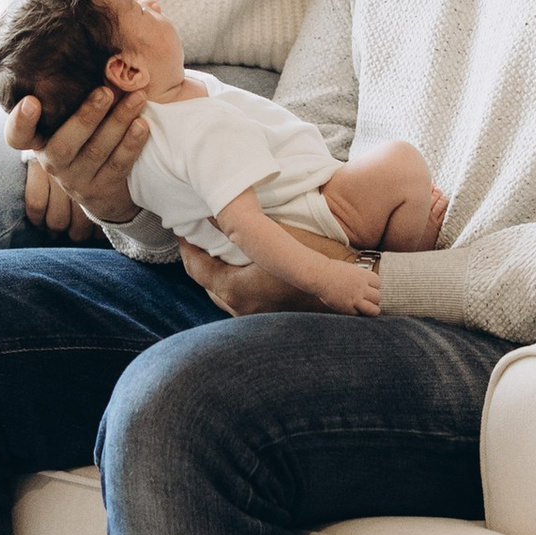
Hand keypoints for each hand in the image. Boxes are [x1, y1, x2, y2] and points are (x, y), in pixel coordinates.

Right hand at [5, 82, 149, 233]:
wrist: (104, 186)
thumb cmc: (85, 137)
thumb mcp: (68, 120)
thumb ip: (69, 96)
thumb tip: (89, 52)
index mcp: (39, 141)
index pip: (17, 136)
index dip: (21, 121)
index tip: (31, 101)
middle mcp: (52, 163)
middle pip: (63, 144)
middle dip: (86, 116)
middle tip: (105, 91)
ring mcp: (76, 180)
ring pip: (96, 152)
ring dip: (118, 122)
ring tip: (136, 97)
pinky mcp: (102, 190)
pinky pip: (117, 166)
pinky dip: (131, 144)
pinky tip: (142, 124)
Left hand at [177, 239, 378, 315]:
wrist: (353, 292)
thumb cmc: (319, 260)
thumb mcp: (280, 237)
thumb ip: (246, 227)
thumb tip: (215, 210)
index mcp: (237, 290)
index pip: (197, 269)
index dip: (186, 247)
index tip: (182, 230)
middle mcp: (242, 311)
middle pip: (208, 285)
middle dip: (202, 261)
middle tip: (199, 238)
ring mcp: (256, 321)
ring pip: (225, 296)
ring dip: (220, 275)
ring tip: (220, 252)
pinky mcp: (270, 325)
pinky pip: (242, 305)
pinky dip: (236, 287)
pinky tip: (245, 271)